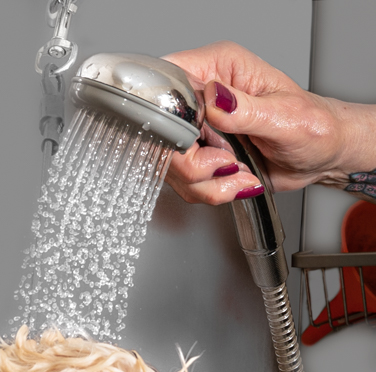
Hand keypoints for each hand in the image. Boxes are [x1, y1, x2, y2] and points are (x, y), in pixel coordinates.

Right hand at [162, 41, 374, 204]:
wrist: (320, 155)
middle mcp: (204, 96)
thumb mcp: (285, 117)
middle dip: (192, 162)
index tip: (199, 140)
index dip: (173, 116)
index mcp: (221, 68)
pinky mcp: (201, 156)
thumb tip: (215, 99)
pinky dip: (210, 192)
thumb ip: (246, 109)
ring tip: (240, 175)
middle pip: (163, 133)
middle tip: (226, 164)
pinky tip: (237, 182)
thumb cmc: (314, 127)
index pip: (170, 81)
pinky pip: (185, 183)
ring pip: (172, 165)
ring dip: (205, 182)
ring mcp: (200, 129)